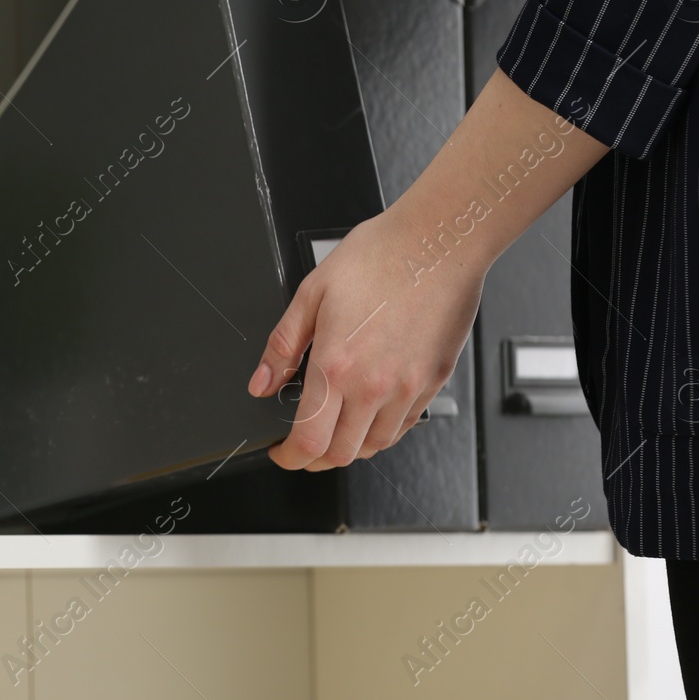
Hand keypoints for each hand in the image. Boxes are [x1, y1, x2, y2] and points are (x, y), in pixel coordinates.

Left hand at [246, 210, 485, 469]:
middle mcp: (374, 385)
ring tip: (336, 429)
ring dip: (350, 447)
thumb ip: (283, 345)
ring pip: (375, 446)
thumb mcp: (312, 293)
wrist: (437, 241)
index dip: (290, 457)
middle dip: (315, 458)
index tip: (283, 452)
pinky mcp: (434, 381)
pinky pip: (404, 426)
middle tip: (303, 444)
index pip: (309, 440)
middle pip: (341, 454)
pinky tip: (370, 413)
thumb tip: (261, 383)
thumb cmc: (379, 256)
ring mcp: (408, 388)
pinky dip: (382, 431)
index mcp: (337, 365)